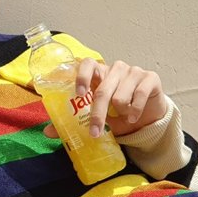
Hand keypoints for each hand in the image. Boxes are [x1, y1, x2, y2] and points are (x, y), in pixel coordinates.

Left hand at [44, 58, 166, 138]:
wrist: (148, 115)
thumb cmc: (117, 111)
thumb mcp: (95, 115)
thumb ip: (73, 119)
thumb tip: (47, 132)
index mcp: (99, 72)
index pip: (87, 63)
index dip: (81, 75)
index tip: (79, 93)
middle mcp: (115, 68)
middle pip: (102, 90)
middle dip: (98, 114)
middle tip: (94, 132)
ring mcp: (133, 71)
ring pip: (120, 96)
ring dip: (120, 112)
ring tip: (122, 116)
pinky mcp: (150, 78)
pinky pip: (139, 96)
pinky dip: (135, 111)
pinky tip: (133, 117)